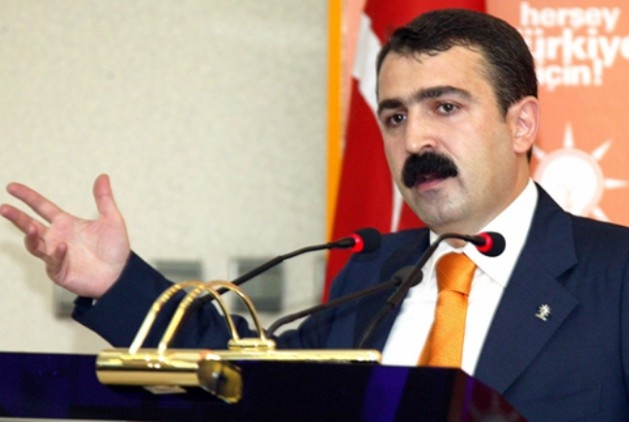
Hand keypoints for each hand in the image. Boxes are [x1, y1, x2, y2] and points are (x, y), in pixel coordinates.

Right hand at [0, 174, 130, 297]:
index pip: (42, 207)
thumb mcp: (112, 220)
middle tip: (4, 208)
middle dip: (16, 217)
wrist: (121, 275)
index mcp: (66, 223)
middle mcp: (57, 238)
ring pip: (35, 245)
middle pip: (30, 225)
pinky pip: (52, 262)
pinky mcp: (59, 271)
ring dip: (31, 237)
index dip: (27, 197)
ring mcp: (56, 255)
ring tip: (32, 228)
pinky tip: (62, 246)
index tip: (11, 187)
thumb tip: (103, 176)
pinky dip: (56, 254)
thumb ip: (104, 199)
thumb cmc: (115, 249)